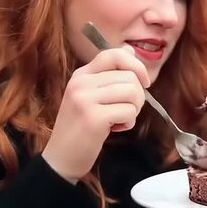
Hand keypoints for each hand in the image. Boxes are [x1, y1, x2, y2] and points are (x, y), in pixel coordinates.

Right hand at [42, 47, 148, 183]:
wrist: (61, 157)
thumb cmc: (82, 126)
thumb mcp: (92, 95)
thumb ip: (110, 74)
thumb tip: (130, 50)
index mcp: (82, 74)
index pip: (114, 54)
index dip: (136, 65)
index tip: (144, 82)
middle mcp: (81, 82)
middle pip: (129, 76)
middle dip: (138, 96)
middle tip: (127, 110)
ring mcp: (85, 99)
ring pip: (132, 92)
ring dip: (134, 109)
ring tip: (121, 119)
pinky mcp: (93, 117)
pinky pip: (129, 111)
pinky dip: (129, 122)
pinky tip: (115, 128)